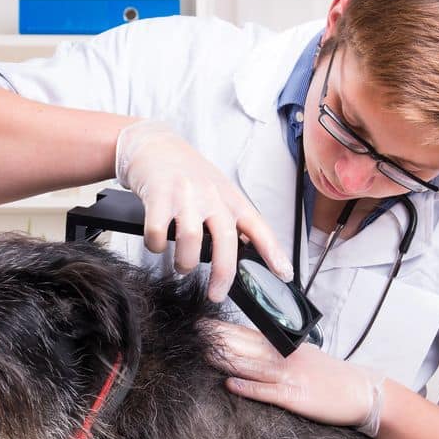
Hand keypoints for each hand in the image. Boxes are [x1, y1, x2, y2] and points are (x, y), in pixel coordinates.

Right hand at [116, 119, 293, 301]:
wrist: (154, 145)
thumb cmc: (187, 174)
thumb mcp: (218, 192)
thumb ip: (230, 220)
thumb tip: (247, 253)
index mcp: (230, 198)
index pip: (258, 227)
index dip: (274, 252)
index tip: (284, 274)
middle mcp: (211, 196)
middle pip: (225, 239)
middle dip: (223, 273)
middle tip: (216, 293)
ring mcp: (184, 195)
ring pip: (189, 239)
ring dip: (184, 262)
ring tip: (181, 266)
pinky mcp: (158, 195)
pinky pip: (158, 232)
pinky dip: (156, 246)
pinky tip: (157, 244)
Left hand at [203, 319, 386, 434]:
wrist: (363, 392)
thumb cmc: (332, 377)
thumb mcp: (305, 357)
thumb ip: (278, 352)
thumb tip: (250, 350)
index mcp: (285, 347)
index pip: (248, 334)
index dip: (223, 329)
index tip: (200, 323)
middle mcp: (285, 358)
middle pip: (245, 346)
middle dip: (218, 339)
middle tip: (191, 332)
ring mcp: (290, 376)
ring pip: (252, 365)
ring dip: (226, 359)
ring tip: (201, 353)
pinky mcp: (296, 397)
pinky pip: (268, 391)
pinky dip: (248, 388)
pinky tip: (229, 384)